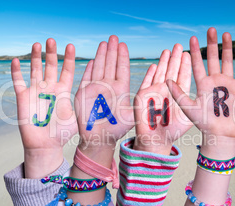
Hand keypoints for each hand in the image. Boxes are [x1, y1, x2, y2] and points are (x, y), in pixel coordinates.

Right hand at [11, 39, 77, 177]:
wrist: (45, 146)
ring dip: (35, 57)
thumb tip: (110, 103)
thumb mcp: (79, 117)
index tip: (71, 46)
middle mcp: (49, 88)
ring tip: (38, 44)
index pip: (66, 70)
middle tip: (53, 40)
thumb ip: (89, 107)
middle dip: (52, 53)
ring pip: (35, 70)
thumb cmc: (63, 134)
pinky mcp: (23, 98)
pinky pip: (18, 82)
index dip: (68, 59)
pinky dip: (16, 72)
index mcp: (63, 90)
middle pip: (50, 66)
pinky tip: (17, 60)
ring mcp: (35, 91)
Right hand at [74, 35, 132, 166]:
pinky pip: (86, 78)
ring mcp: (96, 89)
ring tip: (104, 43)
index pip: (121, 69)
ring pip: (99, 68)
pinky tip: (92, 60)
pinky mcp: (84, 94)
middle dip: (112, 51)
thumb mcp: (130, 115)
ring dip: (101, 56)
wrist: (99, 139)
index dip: (122, 56)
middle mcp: (108, 86)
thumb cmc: (116, 129)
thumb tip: (150, 94)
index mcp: (120, 89)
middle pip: (110, 64)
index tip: (123, 44)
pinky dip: (89, 69)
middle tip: (113, 37)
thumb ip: (138, 104)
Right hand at [133, 44, 192, 154]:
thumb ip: (192, 100)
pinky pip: (146, 83)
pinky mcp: (142, 96)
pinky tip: (154, 65)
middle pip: (171, 71)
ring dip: (163, 62)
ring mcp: (154, 92)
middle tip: (179, 45)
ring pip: (159, 74)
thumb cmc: (173, 131)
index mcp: (178, 94)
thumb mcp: (188, 114)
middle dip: (175, 58)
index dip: (185, 64)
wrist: (156, 140)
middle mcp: (166, 91)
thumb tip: (201, 88)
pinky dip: (150, 75)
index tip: (189, 52)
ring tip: (167, 50)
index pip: (182, 76)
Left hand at [167, 28, 234, 157]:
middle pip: (212, 58)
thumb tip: (166, 79)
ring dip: (227, 48)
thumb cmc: (203, 123)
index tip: (191, 38)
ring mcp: (227, 83)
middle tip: (210, 29)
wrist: (220, 134)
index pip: (197, 64)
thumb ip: (178, 93)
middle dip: (211, 44)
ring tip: (225, 33)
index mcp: (202, 84)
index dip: (195, 52)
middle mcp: (214, 81)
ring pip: (227, 61)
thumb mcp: (188, 107)